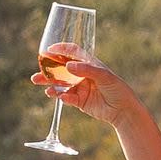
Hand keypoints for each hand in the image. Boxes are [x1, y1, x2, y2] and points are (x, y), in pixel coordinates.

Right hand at [31, 50, 146, 131]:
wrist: (123, 110)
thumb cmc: (117, 88)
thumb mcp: (104, 76)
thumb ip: (86, 70)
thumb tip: (67, 65)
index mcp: (89, 64)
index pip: (72, 52)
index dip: (60, 49)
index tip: (48, 50)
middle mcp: (82, 74)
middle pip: (61, 69)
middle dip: (48, 69)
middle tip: (37, 70)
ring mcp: (80, 87)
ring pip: (60, 84)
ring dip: (49, 83)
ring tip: (38, 82)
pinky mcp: (79, 101)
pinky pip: (66, 97)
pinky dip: (61, 96)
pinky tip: (58, 96)